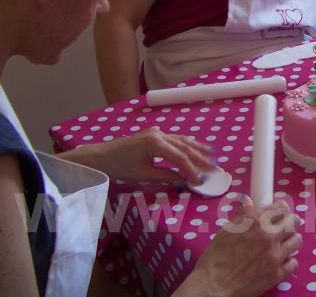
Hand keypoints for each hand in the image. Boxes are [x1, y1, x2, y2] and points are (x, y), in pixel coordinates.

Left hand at [68, 128, 214, 184]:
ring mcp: (158, 133)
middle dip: (200, 158)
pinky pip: (176, 140)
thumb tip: (185, 181)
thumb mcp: (144, 175)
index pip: (179, 158)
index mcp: (155, 143)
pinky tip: (197, 148)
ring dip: (197, 149)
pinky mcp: (155, 135)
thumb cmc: (120, 167)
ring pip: (182, 141)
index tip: (200, 180)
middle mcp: (159, 134)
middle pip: (184, 147)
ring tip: (212, 155)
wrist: (101, 156)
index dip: (192, 170)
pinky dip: (187, 145)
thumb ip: (166, 176)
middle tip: (214, 167)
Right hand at [183, 198, 300, 296]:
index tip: (279, 212)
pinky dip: (288, 261)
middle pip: (294, 221)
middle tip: (284, 227)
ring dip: (291, 240)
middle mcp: (269, 236)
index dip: (280, 209)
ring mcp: (275, 256)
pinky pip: (293, 262)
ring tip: (283, 244)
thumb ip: (242, 215)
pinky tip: (280, 261)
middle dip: (290, 222)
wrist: (213, 286)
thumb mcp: (226, 230)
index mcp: (256, 222)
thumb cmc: (215, 258)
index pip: (281, 207)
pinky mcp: (277, 274)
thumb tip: (248, 201)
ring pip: (297, 241)